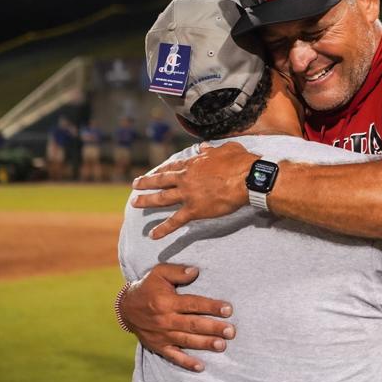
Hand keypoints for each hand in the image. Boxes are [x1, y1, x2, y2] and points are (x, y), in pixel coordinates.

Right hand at [120, 263, 234, 371]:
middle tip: (231, 331)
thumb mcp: (159, 273)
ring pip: (187, 341)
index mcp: (167, 302)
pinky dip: (186, 363)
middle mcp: (165, 320)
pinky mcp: (159, 347)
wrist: (125, 308)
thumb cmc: (147, 287)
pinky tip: (201, 367)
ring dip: (205, 344)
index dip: (211, 307)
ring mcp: (162, 336)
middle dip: (213, 328)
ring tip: (222, 346)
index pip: (193, 304)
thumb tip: (196, 271)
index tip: (228, 309)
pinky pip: (173, 356)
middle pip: (193, 325)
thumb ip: (177, 272)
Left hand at [131, 142, 259, 238]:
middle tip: (135, 185)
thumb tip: (204, 146)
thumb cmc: (240, 162)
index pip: (173, 167)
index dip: (162, 170)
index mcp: (193, 164)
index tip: (155, 172)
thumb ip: (212, 149)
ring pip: (162, 199)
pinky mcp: (194, 210)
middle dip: (146, 183)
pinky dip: (163, 229)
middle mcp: (186, 179)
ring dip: (147, 201)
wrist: (246, 179)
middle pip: (161, 181)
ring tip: (135, 203)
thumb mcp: (225, 149)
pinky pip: (175, 221)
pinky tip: (153, 235)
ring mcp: (188, 195)